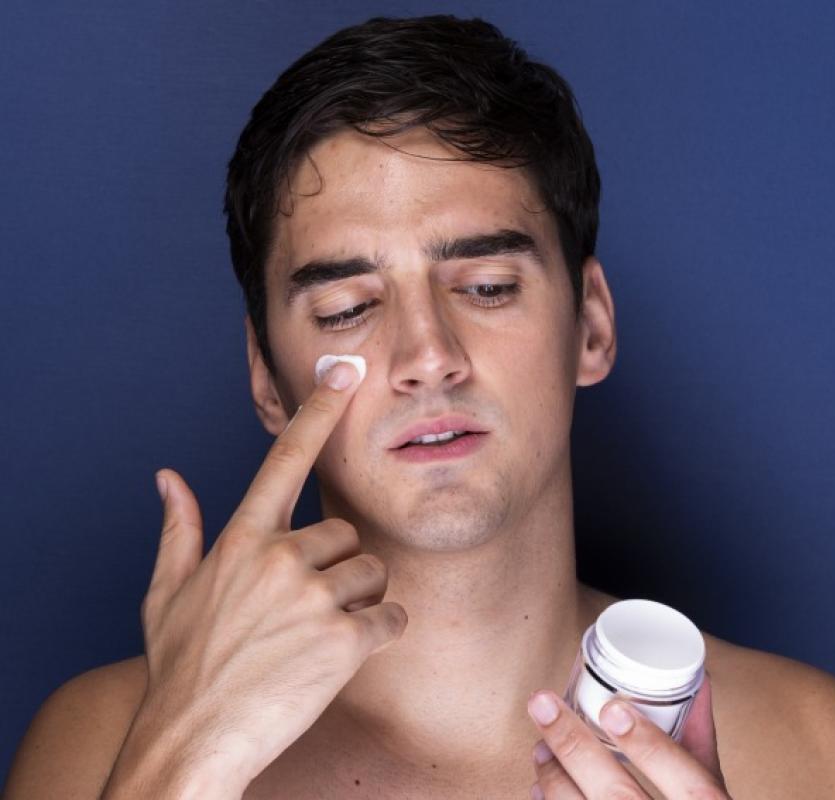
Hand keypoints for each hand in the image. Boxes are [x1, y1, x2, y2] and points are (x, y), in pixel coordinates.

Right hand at [106, 361, 407, 796]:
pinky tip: (344, 657)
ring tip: (316, 639)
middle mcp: (279, 559)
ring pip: (373, 575)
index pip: (286, 460)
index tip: (345, 370)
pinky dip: (379, 635)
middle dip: (337, 571)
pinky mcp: (343, 640)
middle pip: (347, 538)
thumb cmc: (181, 669)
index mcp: (242, 540)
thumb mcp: (166, 595)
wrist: (191, 741)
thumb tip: (169, 477)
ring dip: (359, 604)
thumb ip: (179, 530)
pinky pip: (390, 618)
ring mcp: (313, 598)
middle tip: (304, 613)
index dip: (318, 411)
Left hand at [527, 674, 730, 798]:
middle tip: (543, 705)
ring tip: (539, 748)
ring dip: (554, 782)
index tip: (612, 708)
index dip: (650, 745)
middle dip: (575, 749)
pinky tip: (538, 792)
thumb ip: (700, 748)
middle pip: (619, 798)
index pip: (688, 781)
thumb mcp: (716, 799)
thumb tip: (697, 685)